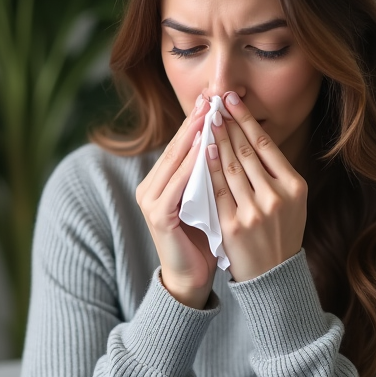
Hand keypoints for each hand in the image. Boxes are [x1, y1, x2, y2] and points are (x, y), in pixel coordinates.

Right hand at [135, 97, 218, 307]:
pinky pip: (178, 185)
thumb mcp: (206, 199)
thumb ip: (208, 174)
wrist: (190, 278)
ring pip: (175, 163)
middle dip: (194, 122)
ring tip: (209, 116)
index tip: (212, 99)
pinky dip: (192, 166)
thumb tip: (225, 140)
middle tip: (210, 98)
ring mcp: (150, 202)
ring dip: (193, 138)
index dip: (195, 122)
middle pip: (175, 149)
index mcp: (159, 182)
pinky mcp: (158, 216)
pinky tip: (207, 149)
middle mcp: (149, 188)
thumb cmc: (203, 239)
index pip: (180, 146)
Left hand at [206, 92, 307, 281]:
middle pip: (246, 151)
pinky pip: (217, 190)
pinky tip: (201, 151)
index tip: (232, 100)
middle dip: (228, 123)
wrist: (273, 275)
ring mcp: (255, 211)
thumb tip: (255, 136)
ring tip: (207, 120)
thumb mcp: (292, 202)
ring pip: (230, 166)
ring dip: (216, 139)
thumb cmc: (281, 233)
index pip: (266, 145)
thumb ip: (277, 173)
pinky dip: (208, 168)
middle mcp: (277, 196)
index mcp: (295, 186)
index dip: (246, 119)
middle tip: (215, 102)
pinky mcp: (234, 225)